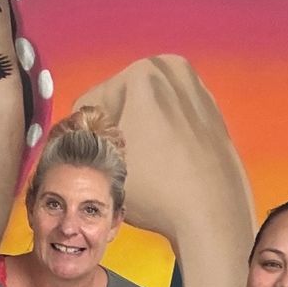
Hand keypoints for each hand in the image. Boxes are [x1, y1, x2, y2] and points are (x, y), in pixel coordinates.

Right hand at [74, 55, 250, 250]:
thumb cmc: (157, 188)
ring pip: (150, 112)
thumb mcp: (103, 160)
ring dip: (141, 134)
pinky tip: (166, 167)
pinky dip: (167, 139)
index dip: (84, 136)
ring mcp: (199, 91)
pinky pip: (175, 123)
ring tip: (145, 169)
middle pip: (124, 102)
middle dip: (117, 130)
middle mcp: (175, 72)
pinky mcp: (214, 115)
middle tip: (119, 165)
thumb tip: (72, 130)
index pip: (93, 103)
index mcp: (144, 72)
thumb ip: (80, 136)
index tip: (93, 158)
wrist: (212, 215)